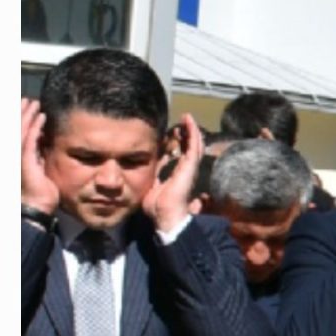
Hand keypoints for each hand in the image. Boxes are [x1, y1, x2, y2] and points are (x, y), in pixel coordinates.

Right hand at [19, 97, 57, 214]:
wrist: (37, 205)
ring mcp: (17, 156)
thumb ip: (37, 152)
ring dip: (28, 115)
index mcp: (16, 154)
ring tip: (35, 104)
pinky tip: (41, 117)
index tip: (27, 106)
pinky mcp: (24, 159)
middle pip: (14, 127)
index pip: (16, 131)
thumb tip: (43, 140)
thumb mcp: (38, 166)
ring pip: (20, 129)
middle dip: (21, 112)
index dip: (20, 118)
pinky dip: (35, 127)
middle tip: (29, 100)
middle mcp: (13, 153)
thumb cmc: (40, 189)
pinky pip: (29, 139)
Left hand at [142, 114, 202, 232]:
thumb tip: (141, 173)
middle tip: (182, 121)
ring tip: (187, 117)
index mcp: (176, 175)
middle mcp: (185, 171)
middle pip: (189, 148)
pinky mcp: (190, 167)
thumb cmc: (157, 207)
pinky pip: (193, 146)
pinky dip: (192, 133)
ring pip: (193, 145)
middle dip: (186, 134)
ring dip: (191, 130)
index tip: (172, 132)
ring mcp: (189, 168)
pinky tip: (189, 121)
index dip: (177, 143)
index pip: (179, 155)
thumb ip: (150, 177)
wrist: (166, 217)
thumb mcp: (149, 186)